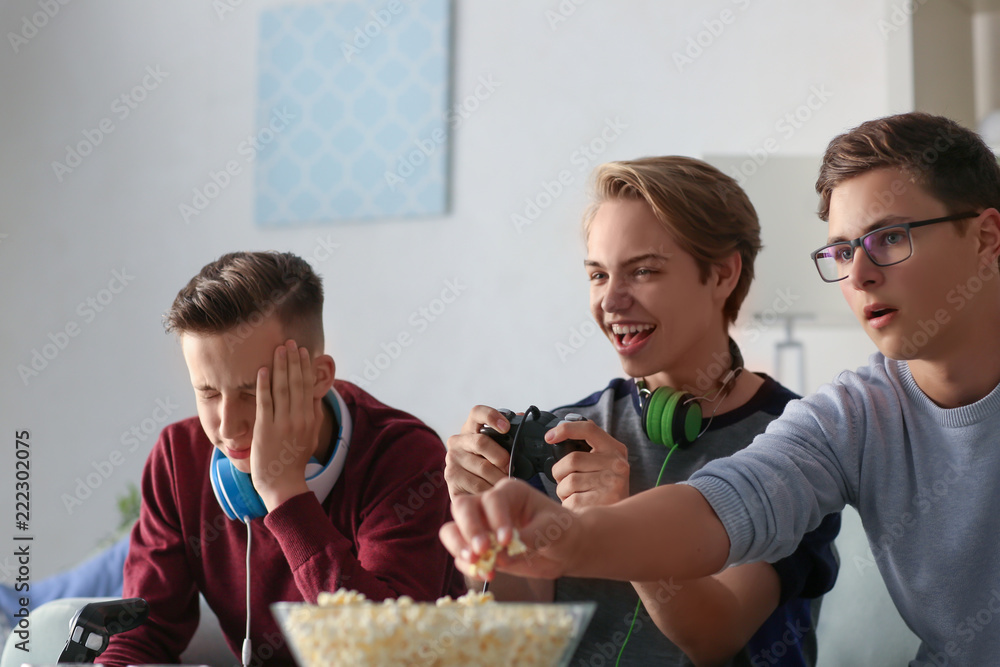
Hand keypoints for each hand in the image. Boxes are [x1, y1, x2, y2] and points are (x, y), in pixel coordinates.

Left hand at [251, 339, 322, 511]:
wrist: (282, 483)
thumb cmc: (294, 460)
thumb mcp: (310, 436)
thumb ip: (312, 415)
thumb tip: (313, 395)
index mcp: (310, 419)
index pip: (308, 386)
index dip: (305, 367)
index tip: (302, 351)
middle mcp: (298, 418)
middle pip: (296, 383)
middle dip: (293, 361)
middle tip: (290, 342)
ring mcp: (282, 424)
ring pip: (282, 389)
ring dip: (280, 367)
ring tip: (279, 349)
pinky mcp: (265, 429)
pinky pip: (265, 402)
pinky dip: (264, 385)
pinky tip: (263, 370)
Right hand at [439, 478, 581, 580]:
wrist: (565, 548)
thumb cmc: (561, 530)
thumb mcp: (552, 529)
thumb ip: (529, 537)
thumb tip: (501, 553)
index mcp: (510, 492)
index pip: (492, 499)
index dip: (495, 518)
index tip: (506, 540)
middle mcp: (490, 505)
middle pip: (463, 507)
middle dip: (469, 529)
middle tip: (481, 550)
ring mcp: (481, 526)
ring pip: (453, 529)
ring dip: (459, 547)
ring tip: (475, 563)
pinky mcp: (479, 548)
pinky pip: (461, 554)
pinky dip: (467, 566)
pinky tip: (484, 574)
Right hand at [444, 406, 512, 499]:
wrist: (474, 491)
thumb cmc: (490, 465)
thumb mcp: (499, 447)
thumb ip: (509, 434)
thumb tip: (521, 416)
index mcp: (471, 428)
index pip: (477, 412)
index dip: (491, 417)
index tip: (506, 427)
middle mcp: (458, 441)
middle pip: (481, 442)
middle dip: (501, 457)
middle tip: (510, 468)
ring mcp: (452, 459)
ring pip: (482, 467)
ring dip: (499, 477)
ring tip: (506, 483)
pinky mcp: (451, 478)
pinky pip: (477, 484)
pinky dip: (491, 490)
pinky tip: (496, 492)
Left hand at [547, 420, 628, 510]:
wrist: (620, 519)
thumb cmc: (605, 489)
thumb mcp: (605, 463)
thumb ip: (589, 449)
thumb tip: (558, 433)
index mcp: (615, 449)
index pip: (589, 429)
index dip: (566, 429)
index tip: (549, 437)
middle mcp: (617, 464)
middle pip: (572, 459)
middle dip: (559, 472)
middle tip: (563, 481)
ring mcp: (613, 483)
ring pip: (569, 481)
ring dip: (563, 491)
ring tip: (574, 495)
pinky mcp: (605, 502)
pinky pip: (571, 500)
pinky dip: (568, 504)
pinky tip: (579, 506)